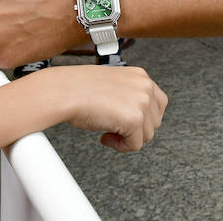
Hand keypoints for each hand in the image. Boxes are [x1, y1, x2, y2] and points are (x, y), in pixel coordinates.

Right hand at [24, 65, 167, 151]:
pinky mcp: (134, 119)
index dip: (145, 117)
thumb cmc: (78, 88)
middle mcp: (145, 86)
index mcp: (140, 76)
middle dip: (136, 129)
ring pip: (147, 135)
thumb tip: (136, 116)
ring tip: (107, 130)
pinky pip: (134, 145)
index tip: (129, 122)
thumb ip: (129, 95)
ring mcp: (141, 102)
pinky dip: (120, 146)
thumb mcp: (112, 84)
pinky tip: (105, 136)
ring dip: (127, 138)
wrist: (64, 91)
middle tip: (115, 128)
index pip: (159, 102)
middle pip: (155, 122)